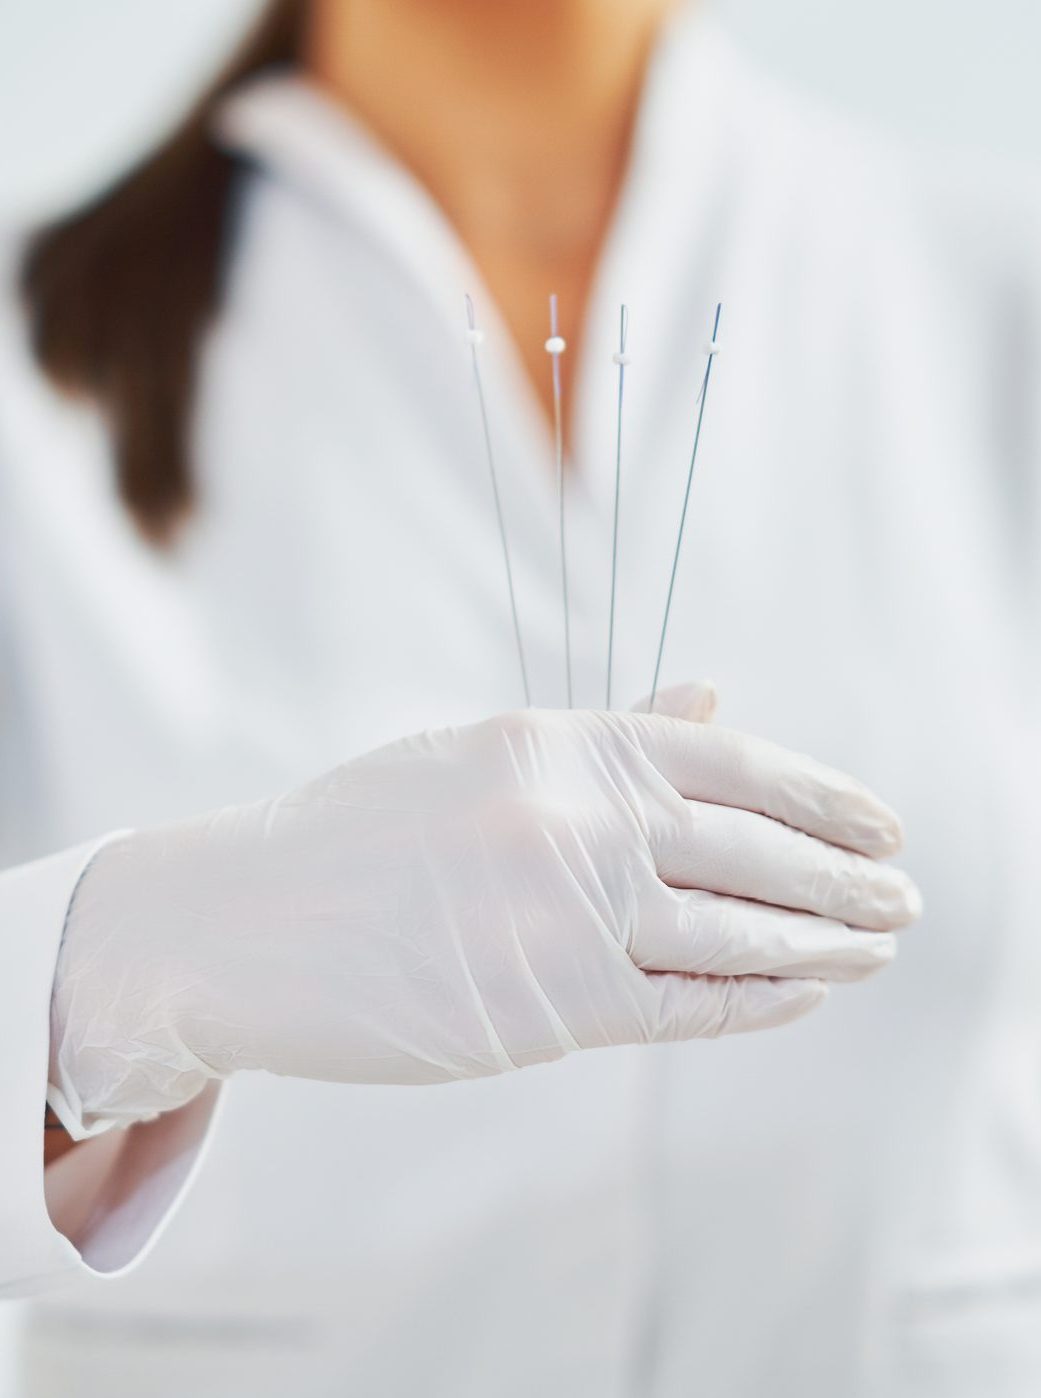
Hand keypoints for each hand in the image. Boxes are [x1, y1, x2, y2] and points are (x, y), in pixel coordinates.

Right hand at [50, 698, 918, 1131]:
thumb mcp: (484, 758)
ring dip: (825, 943)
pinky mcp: (552, 1006)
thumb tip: (715, 698)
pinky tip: (808, 994)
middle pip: (755, 850)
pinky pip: (690, 1005)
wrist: (248, 922)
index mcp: (563, 742)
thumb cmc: (363, 835)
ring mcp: (568, 914)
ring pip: (739, 931)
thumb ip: (607, 739)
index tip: (882, 825)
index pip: (733, 761)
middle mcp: (578, 818)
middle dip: (845, 878)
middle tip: (905, 897)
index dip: (823, 795)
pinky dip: (760, 1002)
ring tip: (878, 946)